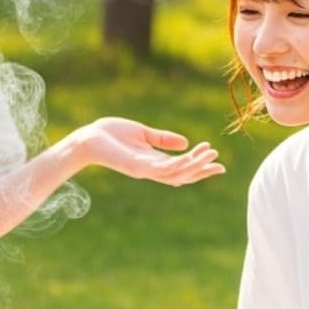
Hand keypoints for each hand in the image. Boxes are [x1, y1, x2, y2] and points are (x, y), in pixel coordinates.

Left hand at [76, 117, 223, 185]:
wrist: (88, 138)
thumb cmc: (111, 134)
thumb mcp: (142, 133)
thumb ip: (162, 139)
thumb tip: (185, 142)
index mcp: (153, 161)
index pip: (180, 167)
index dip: (199, 166)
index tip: (216, 160)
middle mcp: (150, 169)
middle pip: (182, 175)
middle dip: (202, 171)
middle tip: (221, 165)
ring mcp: (144, 170)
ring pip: (176, 173)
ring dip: (194, 165)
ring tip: (210, 154)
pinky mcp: (137, 167)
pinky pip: (161, 168)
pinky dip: (178, 164)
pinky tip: (191, 157)